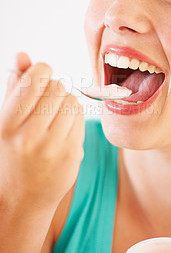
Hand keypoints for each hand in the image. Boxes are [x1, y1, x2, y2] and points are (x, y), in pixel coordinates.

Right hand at [0, 52, 84, 208]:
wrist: (22, 198)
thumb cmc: (12, 154)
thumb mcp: (6, 121)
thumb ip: (15, 87)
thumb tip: (22, 54)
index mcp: (7, 124)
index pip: (35, 79)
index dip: (42, 71)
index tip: (41, 76)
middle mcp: (29, 136)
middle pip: (57, 87)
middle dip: (54, 89)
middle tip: (46, 103)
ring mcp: (52, 148)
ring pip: (72, 101)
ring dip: (66, 103)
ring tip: (54, 117)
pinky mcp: (72, 155)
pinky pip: (81, 119)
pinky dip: (74, 119)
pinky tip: (63, 131)